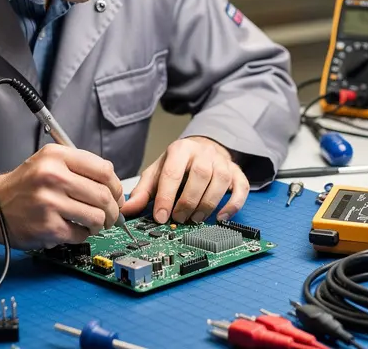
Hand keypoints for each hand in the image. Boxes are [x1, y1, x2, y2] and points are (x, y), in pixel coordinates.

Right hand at [0, 144, 124, 249]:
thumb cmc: (25, 186)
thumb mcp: (48, 163)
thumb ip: (79, 167)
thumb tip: (114, 187)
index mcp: (56, 156)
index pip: (104, 170)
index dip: (116, 186)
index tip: (117, 196)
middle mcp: (53, 176)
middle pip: (104, 195)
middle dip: (112, 210)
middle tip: (110, 216)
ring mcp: (50, 202)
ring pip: (97, 217)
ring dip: (99, 224)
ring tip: (92, 224)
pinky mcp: (48, 226)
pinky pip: (81, 234)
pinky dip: (82, 235)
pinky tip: (72, 229)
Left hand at [121, 136, 248, 224]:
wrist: (201, 148)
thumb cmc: (177, 164)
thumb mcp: (157, 172)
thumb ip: (143, 191)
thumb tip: (126, 210)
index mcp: (180, 150)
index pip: (172, 173)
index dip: (165, 197)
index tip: (160, 217)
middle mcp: (203, 153)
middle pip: (199, 175)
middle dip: (188, 201)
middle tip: (179, 218)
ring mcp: (222, 161)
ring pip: (220, 181)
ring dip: (208, 204)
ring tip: (195, 218)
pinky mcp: (236, 172)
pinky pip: (241, 188)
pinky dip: (233, 205)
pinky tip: (221, 217)